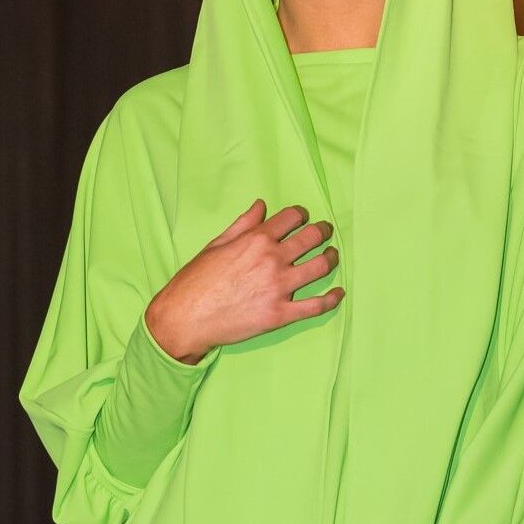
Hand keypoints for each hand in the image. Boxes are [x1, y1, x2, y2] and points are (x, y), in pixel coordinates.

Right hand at [145, 199, 343, 362]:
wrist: (185, 317)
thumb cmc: (196, 280)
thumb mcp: (216, 245)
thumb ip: (243, 224)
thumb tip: (261, 205)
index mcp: (256, 239)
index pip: (292, 217)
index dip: (302, 215)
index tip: (304, 218)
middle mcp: (272, 259)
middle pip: (312, 238)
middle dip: (322, 231)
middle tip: (325, 232)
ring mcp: (279, 287)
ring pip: (320, 267)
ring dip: (330, 258)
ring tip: (331, 256)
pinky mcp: (280, 314)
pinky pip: (316, 306)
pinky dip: (332, 299)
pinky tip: (338, 293)